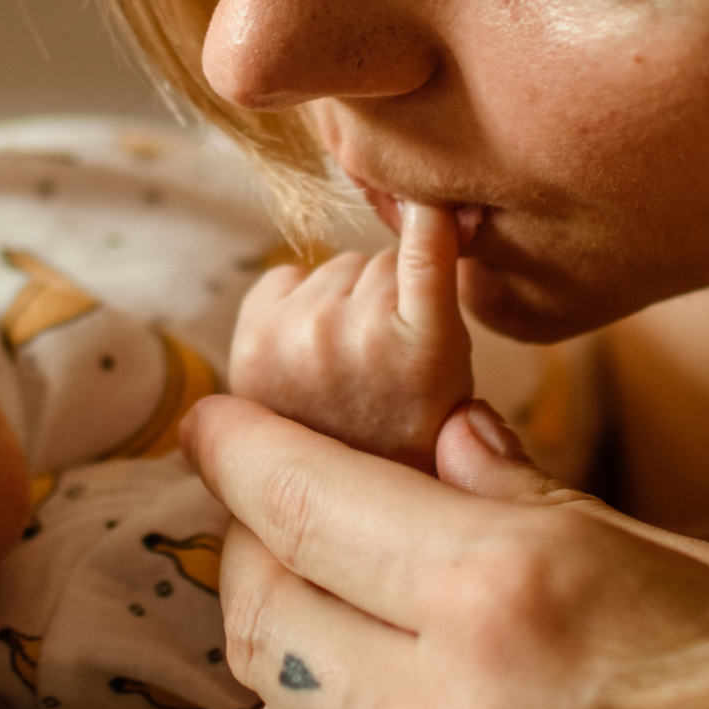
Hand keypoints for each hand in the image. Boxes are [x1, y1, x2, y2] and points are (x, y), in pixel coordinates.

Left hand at [182, 396, 708, 708]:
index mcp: (518, 586)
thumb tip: (447, 446)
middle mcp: (457, 706)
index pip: (300, 499)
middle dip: (253, 541)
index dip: (239, 445)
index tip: (219, 417)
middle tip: (284, 499)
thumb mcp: (708, 563)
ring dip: (275, 654)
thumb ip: (545, 505)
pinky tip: (385, 706)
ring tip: (333, 607)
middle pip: (255, 609)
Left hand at [229, 200, 473, 469]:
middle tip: (386, 353)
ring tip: (349, 362)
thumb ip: (443, 285)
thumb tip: (437, 205)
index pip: (424, 237)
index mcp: (424, 343)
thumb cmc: (415, 425)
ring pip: (330, 269)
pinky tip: (308, 337)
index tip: (434, 202)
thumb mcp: (455, 361)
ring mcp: (296, 337)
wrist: (348, 506)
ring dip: (339, 299)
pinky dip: (295, 295)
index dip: (429, 220)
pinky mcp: (253, 343)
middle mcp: (354, 333)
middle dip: (383, 292)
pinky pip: (284, 276)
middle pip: (373, 259)